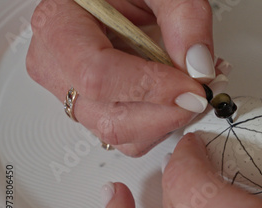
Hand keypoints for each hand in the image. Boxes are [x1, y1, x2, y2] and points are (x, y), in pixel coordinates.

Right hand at [27, 0, 229, 156]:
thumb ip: (183, 17)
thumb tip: (200, 68)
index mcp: (59, 25)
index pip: (97, 75)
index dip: (151, 89)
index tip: (192, 90)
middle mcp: (59, 66)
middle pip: (110, 118)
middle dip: (167, 114)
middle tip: (203, 92)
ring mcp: (75, 94)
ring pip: (122, 135)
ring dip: (168, 121)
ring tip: (195, 91)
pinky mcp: (96, 111)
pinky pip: (130, 136)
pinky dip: (163, 124)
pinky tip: (179, 98)